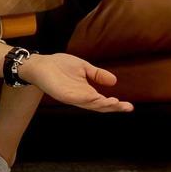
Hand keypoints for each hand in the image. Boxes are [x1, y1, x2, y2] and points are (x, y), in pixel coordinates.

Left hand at [18, 53, 133, 112]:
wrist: (41, 64)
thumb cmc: (59, 65)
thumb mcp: (83, 67)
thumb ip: (97, 74)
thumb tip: (114, 81)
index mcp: (86, 91)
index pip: (103, 101)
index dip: (116, 104)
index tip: (129, 105)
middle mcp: (81, 97)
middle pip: (100, 106)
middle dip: (114, 107)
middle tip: (128, 107)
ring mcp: (73, 97)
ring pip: (91, 105)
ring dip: (104, 105)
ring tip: (116, 103)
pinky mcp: (64, 95)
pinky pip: (79, 99)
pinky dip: (90, 100)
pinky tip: (99, 99)